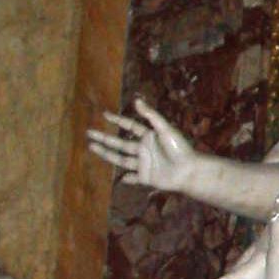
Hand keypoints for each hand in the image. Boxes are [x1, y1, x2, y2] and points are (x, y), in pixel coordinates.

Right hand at [87, 100, 208, 196]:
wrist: (189, 171)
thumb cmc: (179, 148)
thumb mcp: (165, 129)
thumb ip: (151, 116)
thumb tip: (136, 100)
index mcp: (149, 137)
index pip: (130, 126)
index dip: (118, 120)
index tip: (105, 114)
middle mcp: (144, 150)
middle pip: (120, 143)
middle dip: (105, 138)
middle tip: (89, 132)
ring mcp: (144, 164)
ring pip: (121, 159)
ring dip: (106, 154)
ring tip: (92, 147)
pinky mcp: (146, 178)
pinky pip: (134, 178)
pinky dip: (127, 179)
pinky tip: (121, 178)